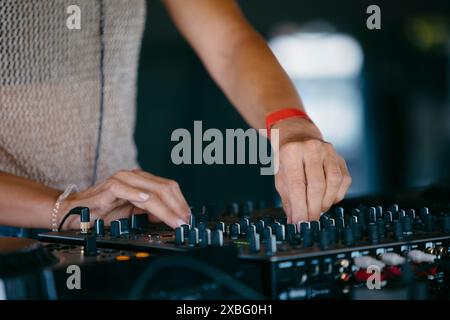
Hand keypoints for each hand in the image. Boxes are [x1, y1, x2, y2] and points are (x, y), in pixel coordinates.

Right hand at [59, 169, 189, 229]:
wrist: (77, 211)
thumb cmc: (104, 210)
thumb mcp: (133, 212)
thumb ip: (151, 211)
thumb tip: (170, 216)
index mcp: (142, 180)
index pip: (169, 187)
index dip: (181, 202)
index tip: (188, 217)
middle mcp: (134, 176)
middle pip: (164, 188)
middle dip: (177, 206)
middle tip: (185, 221)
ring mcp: (122, 179)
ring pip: (150, 190)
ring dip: (165, 207)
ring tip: (174, 219)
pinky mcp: (109, 187)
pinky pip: (124, 188)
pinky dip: (136, 194)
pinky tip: (146, 200)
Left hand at [273, 118, 351, 223]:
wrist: (298, 136)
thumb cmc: (287, 160)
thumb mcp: (281, 177)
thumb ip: (288, 200)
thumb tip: (295, 222)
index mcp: (291, 152)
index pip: (297, 184)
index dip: (299, 207)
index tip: (299, 223)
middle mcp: (311, 149)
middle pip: (317, 185)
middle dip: (313, 208)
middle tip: (310, 221)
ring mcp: (329, 151)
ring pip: (333, 182)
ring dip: (326, 202)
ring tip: (317, 210)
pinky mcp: (340, 158)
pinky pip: (343, 181)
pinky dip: (336, 195)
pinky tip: (327, 199)